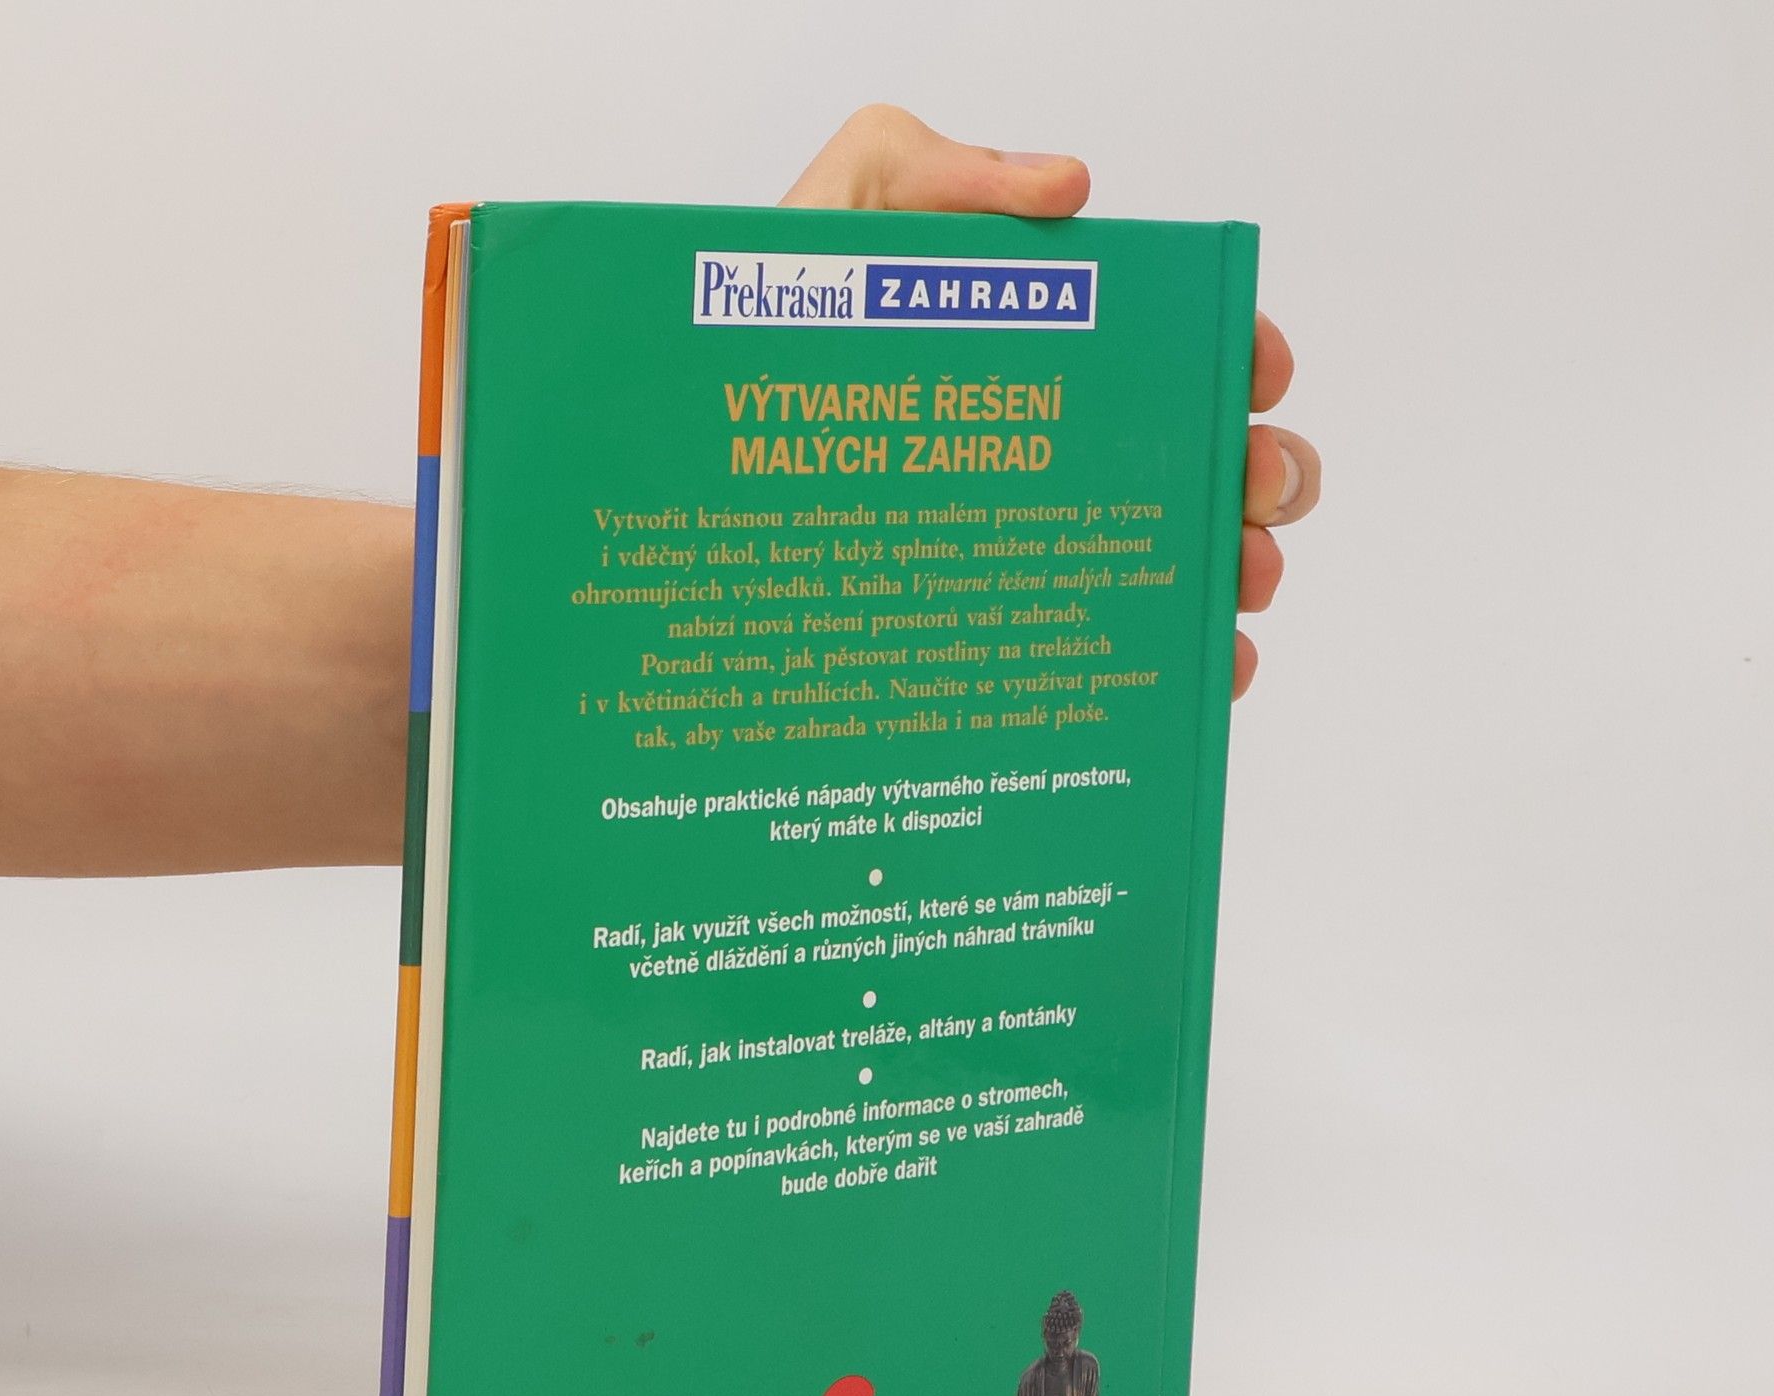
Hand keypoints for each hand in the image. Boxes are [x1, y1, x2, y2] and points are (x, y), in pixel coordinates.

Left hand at [783, 105, 1319, 698]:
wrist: (680, 463)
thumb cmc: (753, 342)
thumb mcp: (835, 223)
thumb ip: (934, 175)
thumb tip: (1068, 187)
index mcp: (1039, 355)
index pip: (1169, 347)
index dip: (1234, 353)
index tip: (1254, 376)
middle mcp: (1053, 456)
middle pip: (1196, 464)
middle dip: (1259, 473)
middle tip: (1252, 489)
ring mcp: (1031, 552)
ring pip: (1174, 567)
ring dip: (1236, 571)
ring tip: (1236, 586)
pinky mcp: (997, 643)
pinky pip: (1109, 665)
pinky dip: (1181, 670)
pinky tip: (1204, 676)